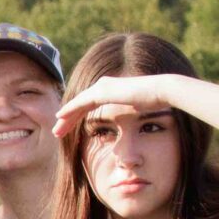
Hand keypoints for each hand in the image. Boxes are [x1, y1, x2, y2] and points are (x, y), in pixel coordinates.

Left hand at [51, 72, 186, 139]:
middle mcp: (105, 85)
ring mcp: (103, 86)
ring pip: (77, 104)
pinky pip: (80, 103)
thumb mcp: (137, 110)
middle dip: (67, 119)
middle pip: (80, 105)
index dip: (77, 118)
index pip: (89, 106)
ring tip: (56, 131)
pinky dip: (69, 110)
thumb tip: (128, 124)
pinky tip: (59, 117)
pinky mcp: (102, 91)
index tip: (68, 131)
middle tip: (57, 132)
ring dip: (65, 118)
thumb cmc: (155, 102)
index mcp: (112, 90)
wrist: (162, 92)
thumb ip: (127, 114)